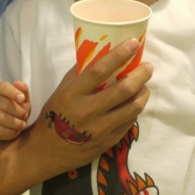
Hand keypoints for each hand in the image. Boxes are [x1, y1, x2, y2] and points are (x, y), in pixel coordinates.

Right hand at [0, 81, 30, 140]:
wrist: (6, 123)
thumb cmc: (16, 106)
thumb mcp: (23, 99)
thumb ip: (23, 90)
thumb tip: (18, 83)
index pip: (3, 87)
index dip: (13, 92)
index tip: (22, 99)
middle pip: (5, 104)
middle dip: (19, 111)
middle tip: (25, 115)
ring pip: (1, 118)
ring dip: (16, 123)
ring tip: (22, 125)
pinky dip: (10, 132)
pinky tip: (16, 131)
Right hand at [11, 37, 151, 180]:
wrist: (46, 151)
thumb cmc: (53, 115)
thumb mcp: (61, 90)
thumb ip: (79, 74)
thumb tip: (100, 53)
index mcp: (73, 94)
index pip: (99, 70)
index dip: (119, 55)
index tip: (133, 43)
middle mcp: (87, 111)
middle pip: (123, 89)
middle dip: (141, 74)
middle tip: (148, 66)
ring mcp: (100, 129)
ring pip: (133, 107)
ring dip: (143, 92)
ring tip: (145, 85)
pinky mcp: (108, 142)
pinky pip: (130, 122)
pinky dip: (136, 109)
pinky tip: (135, 102)